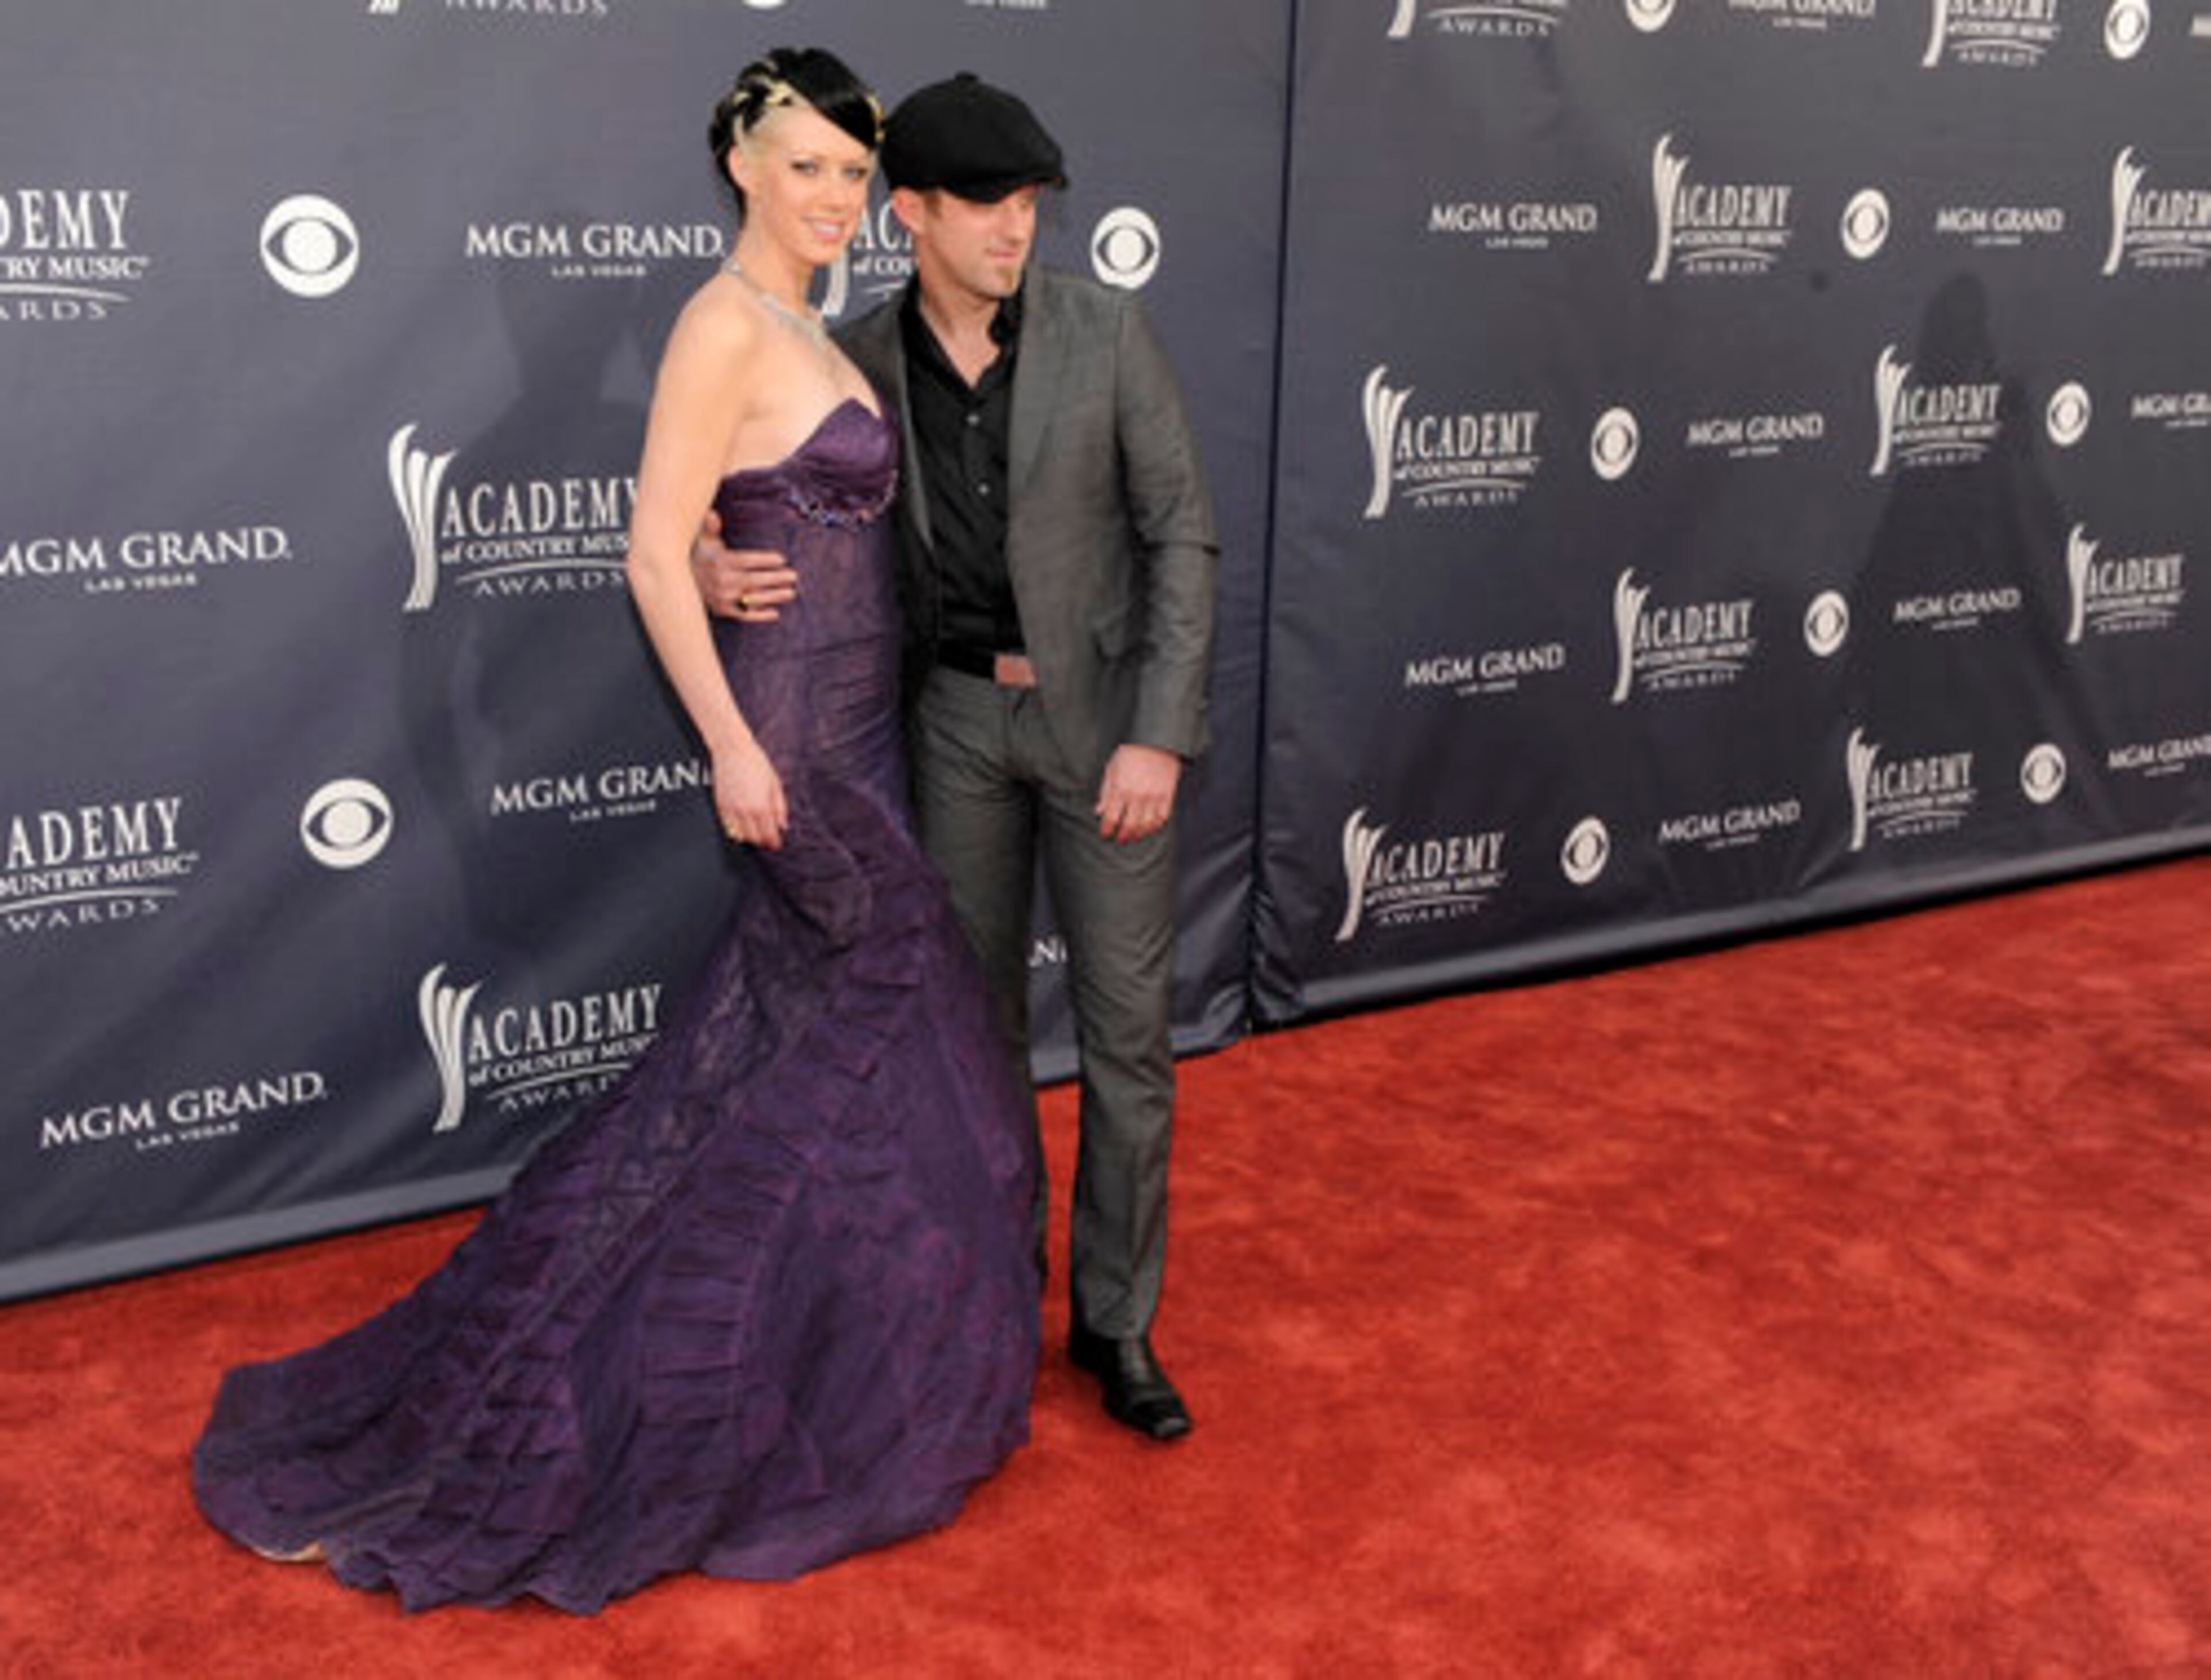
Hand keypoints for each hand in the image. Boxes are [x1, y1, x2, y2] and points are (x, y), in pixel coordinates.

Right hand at [693, 506, 798, 622]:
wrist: (681, 581)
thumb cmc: (700, 555)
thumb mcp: (704, 539)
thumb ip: (710, 527)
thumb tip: (711, 514)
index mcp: (719, 561)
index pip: (746, 560)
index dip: (764, 560)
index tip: (782, 559)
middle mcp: (721, 580)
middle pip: (753, 580)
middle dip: (775, 578)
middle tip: (794, 576)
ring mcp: (722, 597)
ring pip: (751, 598)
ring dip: (773, 596)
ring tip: (791, 593)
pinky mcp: (722, 610)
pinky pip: (743, 615)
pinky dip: (758, 616)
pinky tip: (775, 613)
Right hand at [713, 738, 787, 849]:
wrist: (732, 750)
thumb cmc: (756, 763)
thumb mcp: (775, 784)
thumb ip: (780, 807)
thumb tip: (782, 826)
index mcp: (762, 807)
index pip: (768, 836)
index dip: (773, 843)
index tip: (776, 844)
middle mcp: (745, 811)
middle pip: (754, 839)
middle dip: (762, 841)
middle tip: (767, 838)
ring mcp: (730, 810)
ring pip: (739, 836)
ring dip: (748, 836)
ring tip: (755, 830)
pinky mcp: (719, 806)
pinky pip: (727, 827)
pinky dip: (735, 829)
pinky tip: (742, 822)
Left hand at [1095, 744, 1180, 843]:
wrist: (1156, 741)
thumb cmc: (1131, 752)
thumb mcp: (1112, 769)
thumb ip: (1105, 792)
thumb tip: (1099, 811)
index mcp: (1120, 789)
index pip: (1111, 818)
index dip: (1107, 830)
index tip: (1105, 834)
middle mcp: (1136, 796)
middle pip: (1129, 826)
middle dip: (1123, 836)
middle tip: (1120, 839)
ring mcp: (1153, 797)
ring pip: (1146, 825)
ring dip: (1138, 834)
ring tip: (1134, 837)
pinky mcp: (1167, 795)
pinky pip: (1162, 818)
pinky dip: (1156, 826)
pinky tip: (1150, 828)